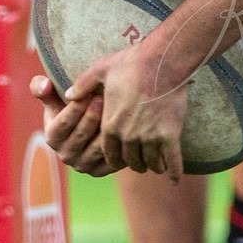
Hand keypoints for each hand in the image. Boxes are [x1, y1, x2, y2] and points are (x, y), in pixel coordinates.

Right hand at [32, 76, 110, 174]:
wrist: (91, 127)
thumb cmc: (70, 107)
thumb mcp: (55, 97)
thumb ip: (42, 88)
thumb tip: (44, 85)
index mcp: (52, 138)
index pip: (63, 123)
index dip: (76, 108)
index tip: (89, 92)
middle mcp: (65, 155)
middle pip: (81, 135)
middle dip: (93, 115)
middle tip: (106, 98)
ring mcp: (83, 165)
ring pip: (98, 148)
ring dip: (108, 129)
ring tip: (118, 110)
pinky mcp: (100, 171)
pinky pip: (111, 159)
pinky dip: (118, 144)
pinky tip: (125, 127)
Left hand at [67, 45, 191, 179]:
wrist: (162, 62)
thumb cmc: (131, 63)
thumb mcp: (100, 70)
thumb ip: (83, 85)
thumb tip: (68, 95)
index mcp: (110, 125)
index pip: (109, 153)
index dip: (114, 158)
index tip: (119, 159)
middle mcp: (128, 136)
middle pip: (130, 161)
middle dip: (134, 163)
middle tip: (139, 162)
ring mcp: (150, 138)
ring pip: (150, 163)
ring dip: (153, 166)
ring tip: (157, 166)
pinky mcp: (170, 136)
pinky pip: (172, 160)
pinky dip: (174, 172)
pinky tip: (175, 179)